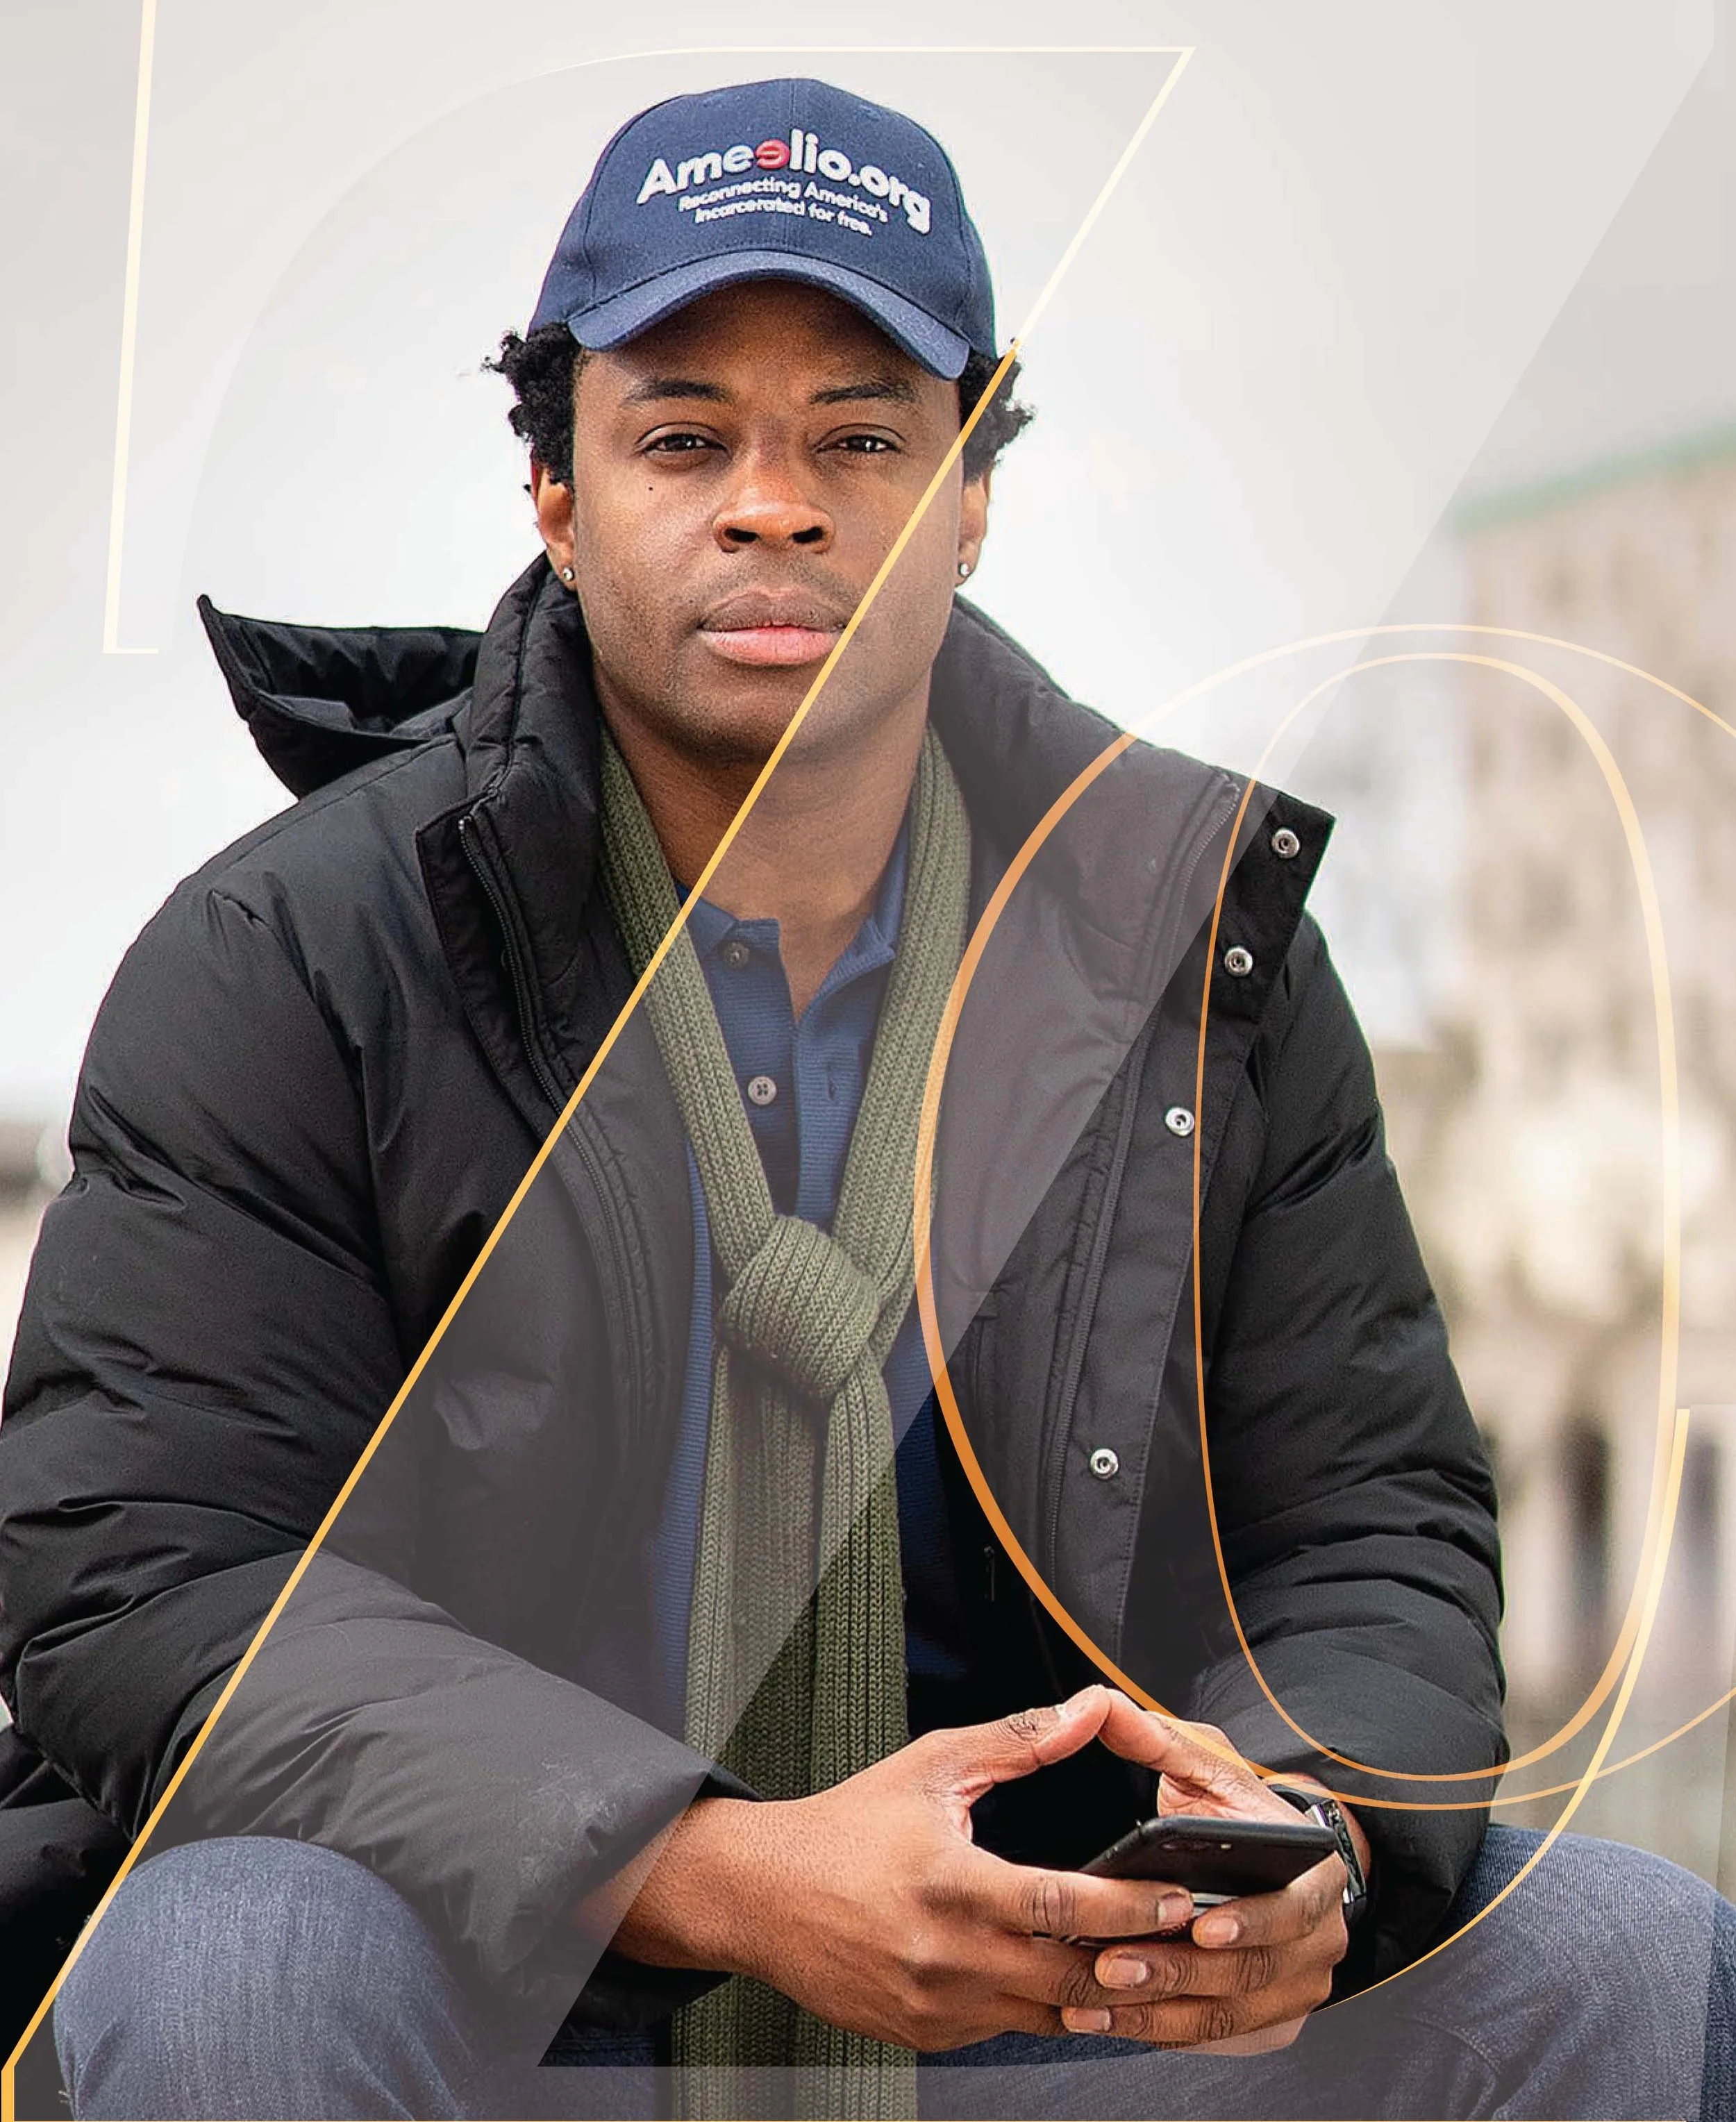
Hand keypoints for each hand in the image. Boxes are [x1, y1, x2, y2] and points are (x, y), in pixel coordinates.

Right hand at [610, 1687, 1207, 2052]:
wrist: (761, 1894)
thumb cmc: (845, 1826)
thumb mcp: (932, 1765)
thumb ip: (1018, 1742)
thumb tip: (1084, 1713)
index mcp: (949, 1883)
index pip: (1061, 1905)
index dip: (1128, 1907)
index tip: (1174, 1896)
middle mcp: (944, 1955)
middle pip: (1069, 1978)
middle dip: (1137, 1961)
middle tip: (1187, 1940)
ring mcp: (935, 2006)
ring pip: (1046, 2016)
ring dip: (1099, 1994)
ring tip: (1147, 1965)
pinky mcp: (925, 2035)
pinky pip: (1003, 2029)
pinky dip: (1041, 2008)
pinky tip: (1068, 1981)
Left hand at [1064, 1692, 1356, 2052]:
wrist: (1270, 1860)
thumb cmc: (1234, 1810)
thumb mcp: (1207, 1767)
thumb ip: (1158, 1738)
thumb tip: (1102, 1703)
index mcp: (1319, 1875)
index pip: (1292, 1906)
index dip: (1248, 1920)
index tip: (1197, 1924)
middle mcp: (1319, 1939)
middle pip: (1250, 1971)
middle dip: (1176, 1970)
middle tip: (1112, 1965)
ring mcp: (1296, 1988)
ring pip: (1225, 2011)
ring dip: (1156, 2010)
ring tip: (1093, 1998)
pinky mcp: (1266, 2021)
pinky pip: (1211, 2034)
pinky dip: (1157, 2030)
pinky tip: (1104, 2020)